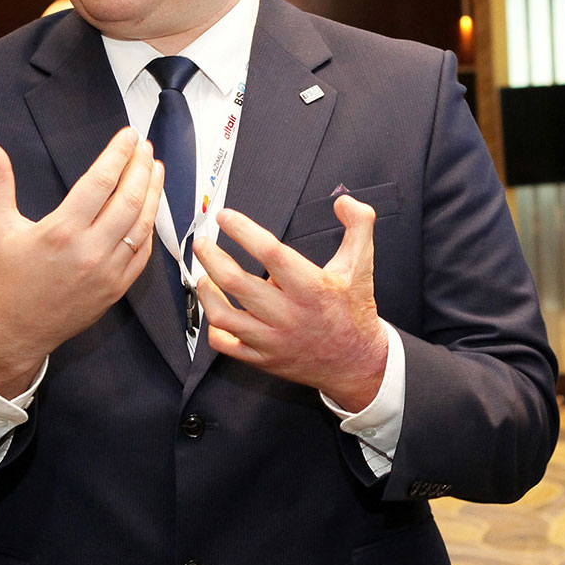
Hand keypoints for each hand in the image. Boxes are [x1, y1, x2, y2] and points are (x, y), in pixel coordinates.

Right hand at [0, 128, 162, 395]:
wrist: (12, 331)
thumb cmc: (2, 277)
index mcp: (61, 231)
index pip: (100, 182)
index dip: (118, 155)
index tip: (129, 136)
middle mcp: (89, 251)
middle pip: (128, 200)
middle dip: (141, 169)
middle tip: (146, 147)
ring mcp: (107, 272)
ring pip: (142, 225)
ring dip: (152, 194)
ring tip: (155, 169)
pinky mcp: (117, 288)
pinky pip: (143, 253)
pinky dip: (149, 228)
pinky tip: (150, 209)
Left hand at [192, 195, 388, 411]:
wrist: (357, 362)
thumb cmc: (354, 311)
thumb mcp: (362, 265)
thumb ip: (359, 226)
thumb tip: (343, 202)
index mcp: (312, 288)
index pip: (270, 253)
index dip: (243, 231)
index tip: (225, 216)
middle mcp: (289, 315)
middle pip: (237, 282)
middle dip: (212, 258)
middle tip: (202, 243)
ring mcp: (273, 340)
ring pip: (223, 316)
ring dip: (206, 292)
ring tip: (202, 275)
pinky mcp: (263, 358)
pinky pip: (226, 344)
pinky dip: (214, 327)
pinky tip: (215, 309)